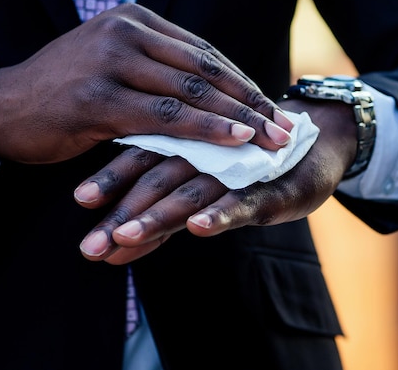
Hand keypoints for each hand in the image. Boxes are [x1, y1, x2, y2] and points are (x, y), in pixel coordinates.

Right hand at [0, 3, 292, 165]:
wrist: (4, 108)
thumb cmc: (65, 93)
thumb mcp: (115, 69)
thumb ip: (158, 74)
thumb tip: (210, 99)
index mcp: (135, 21)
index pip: (204, 53)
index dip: (242, 82)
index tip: (270, 107)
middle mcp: (127, 32)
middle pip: (206, 70)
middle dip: (250, 101)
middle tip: (283, 127)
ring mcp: (111, 61)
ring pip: (191, 91)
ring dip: (237, 118)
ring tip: (271, 140)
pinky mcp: (99, 98)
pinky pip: (165, 117)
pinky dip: (205, 130)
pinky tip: (234, 141)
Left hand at [76, 100, 357, 264]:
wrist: (317, 144)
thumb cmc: (252, 168)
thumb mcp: (203, 196)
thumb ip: (161, 221)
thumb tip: (112, 253)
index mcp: (188, 144)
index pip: (142, 158)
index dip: (111, 179)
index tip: (80, 202)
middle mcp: (207, 153)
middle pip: (157, 177)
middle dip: (123, 214)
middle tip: (91, 245)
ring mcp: (238, 171)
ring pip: (192, 188)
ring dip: (159, 214)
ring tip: (127, 236)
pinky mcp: (270, 189)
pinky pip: (242, 202)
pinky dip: (220, 214)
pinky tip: (198, 227)